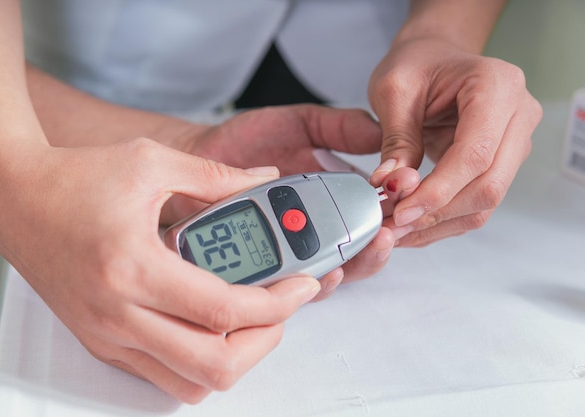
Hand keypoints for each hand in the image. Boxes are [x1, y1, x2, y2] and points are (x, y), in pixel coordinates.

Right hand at [0, 140, 319, 402]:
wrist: (16, 198)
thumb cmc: (75, 178)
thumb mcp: (152, 162)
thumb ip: (216, 176)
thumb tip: (263, 180)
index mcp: (134, 267)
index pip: (224, 310)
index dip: (277, 303)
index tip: (302, 285)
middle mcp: (119, 313)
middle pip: (213, 366)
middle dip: (264, 342)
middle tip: (279, 309)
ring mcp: (108, 335)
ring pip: (189, 383)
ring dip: (232, 358)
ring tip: (248, 320)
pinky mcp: (102, 342)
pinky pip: (162, 375)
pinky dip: (197, 360)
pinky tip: (209, 324)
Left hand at [161, 105, 413, 295]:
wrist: (196, 156)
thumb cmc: (245, 141)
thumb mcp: (299, 125)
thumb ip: (339, 127)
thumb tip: (383, 133)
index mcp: (331, 199)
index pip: (372, 212)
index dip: (393, 207)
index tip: (405, 192)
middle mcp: (316, 230)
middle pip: (360, 250)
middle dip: (381, 245)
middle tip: (389, 230)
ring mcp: (291, 251)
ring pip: (335, 272)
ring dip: (358, 264)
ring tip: (370, 246)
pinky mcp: (265, 267)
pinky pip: (293, 285)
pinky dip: (314, 281)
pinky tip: (326, 269)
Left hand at [368, 38, 542, 245]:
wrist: (433, 59)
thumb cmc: (416, 65)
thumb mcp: (394, 91)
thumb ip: (397, 140)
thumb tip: (391, 187)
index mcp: (497, 86)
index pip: (475, 154)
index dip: (438, 190)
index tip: (401, 211)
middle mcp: (518, 115)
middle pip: (489, 185)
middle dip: (438, 212)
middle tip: (394, 226)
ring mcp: (514, 142)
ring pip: (485, 201)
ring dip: (439, 222)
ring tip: (397, 230)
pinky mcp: (501, 164)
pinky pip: (476, 202)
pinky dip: (443, 219)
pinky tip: (412, 225)